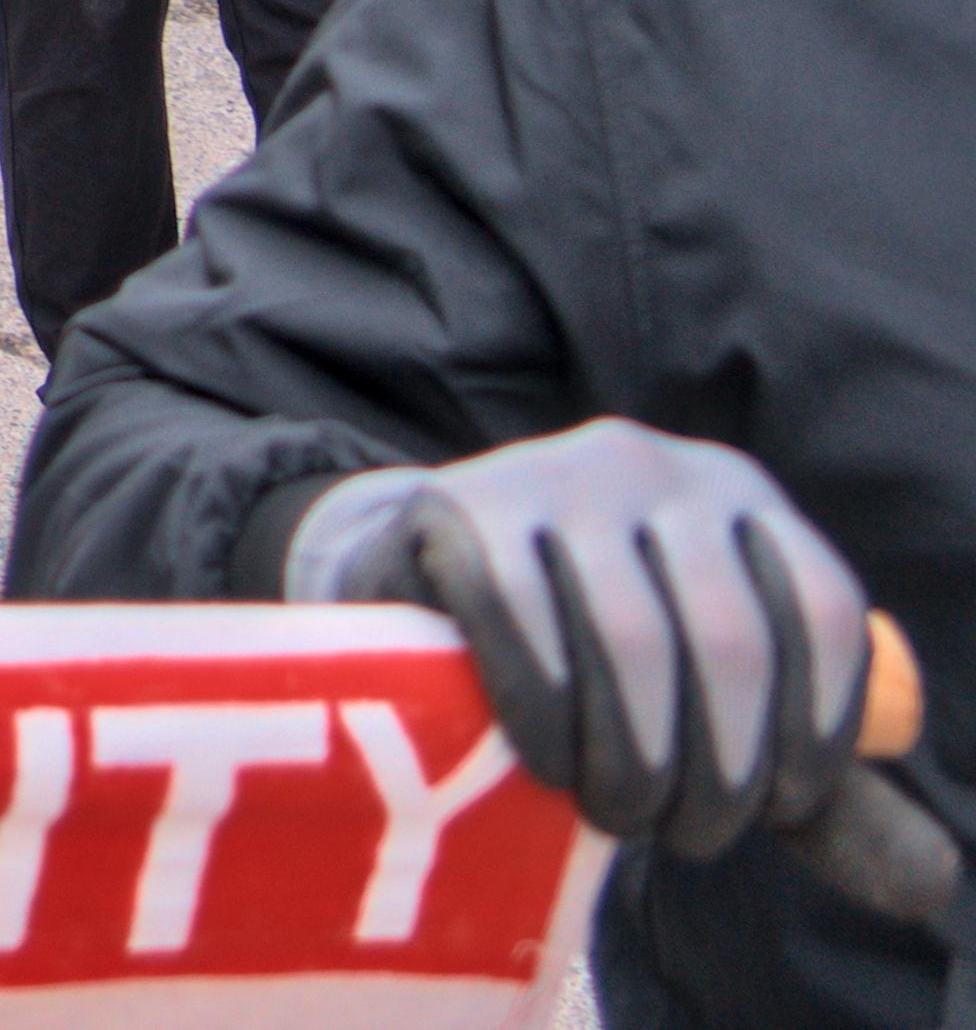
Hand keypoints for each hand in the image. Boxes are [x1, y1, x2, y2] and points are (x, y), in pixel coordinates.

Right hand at [284, 423, 943, 906]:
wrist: (424, 576)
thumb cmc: (595, 656)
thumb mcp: (716, 707)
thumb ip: (812, 787)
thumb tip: (931, 885)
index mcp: (738, 496)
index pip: (823, 611)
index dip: (819, 730)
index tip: (781, 808)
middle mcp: (653, 463)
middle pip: (729, 636)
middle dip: (718, 769)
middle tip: (683, 836)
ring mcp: (553, 475)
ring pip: (628, 637)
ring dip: (632, 758)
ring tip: (617, 814)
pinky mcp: (462, 505)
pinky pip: (521, 617)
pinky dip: (545, 712)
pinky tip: (548, 762)